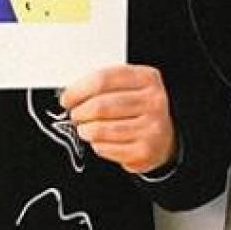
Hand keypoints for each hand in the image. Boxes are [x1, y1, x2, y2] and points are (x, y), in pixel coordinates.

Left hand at [60, 65, 176, 174]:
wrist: (163, 139)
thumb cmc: (139, 110)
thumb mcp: (130, 87)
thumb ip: (105, 85)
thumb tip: (72, 93)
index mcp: (147, 78)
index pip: (104, 79)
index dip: (79, 89)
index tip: (67, 98)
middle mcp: (153, 101)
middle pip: (100, 105)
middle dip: (79, 112)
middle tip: (75, 115)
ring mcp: (150, 127)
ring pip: (101, 129)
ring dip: (85, 130)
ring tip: (84, 128)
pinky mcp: (143, 151)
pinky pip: (106, 148)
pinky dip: (97, 145)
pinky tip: (100, 140)